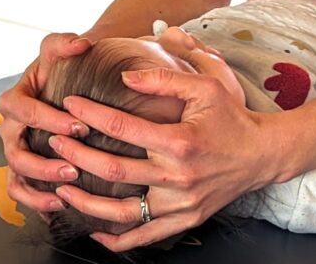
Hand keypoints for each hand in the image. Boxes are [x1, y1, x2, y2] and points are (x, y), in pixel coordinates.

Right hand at [0, 32, 92, 213]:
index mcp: (14, 99)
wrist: (63, 85)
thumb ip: (65, 43)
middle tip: (74, 166)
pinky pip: (20, 191)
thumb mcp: (58, 50)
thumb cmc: (59, 69)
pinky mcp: (23, 169)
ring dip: (40, 186)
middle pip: (15, 151)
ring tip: (66, 192)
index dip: (49, 120)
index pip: (22, 110)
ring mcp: (14, 150)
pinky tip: (60, 206)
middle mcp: (9, 128)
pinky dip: (36, 201)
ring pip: (16, 176)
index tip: (79, 126)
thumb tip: (82, 43)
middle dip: (44, 162)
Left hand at [46, 44, 278, 251]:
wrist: (262, 154)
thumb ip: (164, 79)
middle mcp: (177, 177)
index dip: (91, 114)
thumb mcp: (206, 86)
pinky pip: (143, 236)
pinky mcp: (184, 220)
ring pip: (122, 211)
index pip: (123, 127)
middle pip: (113, 170)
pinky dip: (116, 239)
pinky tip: (93, 231)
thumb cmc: (232, 117)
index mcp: (179, 141)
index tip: (70, 103)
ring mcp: (180, 204)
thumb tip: (126, 76)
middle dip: (76, 156)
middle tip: (53, 142)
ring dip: (86, 202)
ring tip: (60, 187)